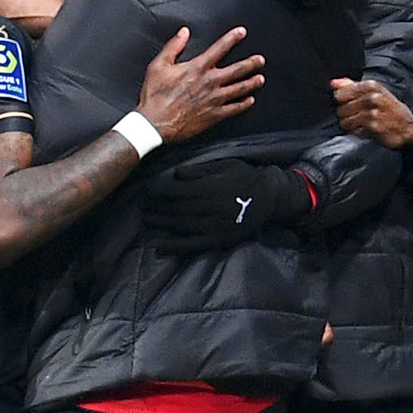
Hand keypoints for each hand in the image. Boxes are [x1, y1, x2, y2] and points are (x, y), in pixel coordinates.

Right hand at [136, 27, 265, 143]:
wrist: (155, 123)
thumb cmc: (155, 96)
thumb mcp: (158, 65)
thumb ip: (173, 46)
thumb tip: (184, 32)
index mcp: (197, 68)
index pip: (219, 49)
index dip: (232, 38)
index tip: (242, 32)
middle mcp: (209, 83)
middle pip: (237, 70)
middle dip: (250, 63)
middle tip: (260, 59)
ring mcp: (214, 100)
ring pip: (239, 89)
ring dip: (252, 83)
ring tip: (260, 78)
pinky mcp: (214, 116)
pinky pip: (234, 109)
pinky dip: (244, 104)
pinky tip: (250, 100)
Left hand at [141, 159, 312, 251]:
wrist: (270, 198)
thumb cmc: (245, 177)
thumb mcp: (225, 165)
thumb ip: (200, 170)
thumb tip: (176, 174)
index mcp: (211, 188)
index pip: (177, 191)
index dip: (159, 192)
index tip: (146, 190)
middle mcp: (211, 208)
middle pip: (175, 209)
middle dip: (156, 208)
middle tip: (141, 206)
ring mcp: (214, 227)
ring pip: (180, 226)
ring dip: (160, 225)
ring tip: (145, 221)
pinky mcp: (218, 241)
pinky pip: (192, 245)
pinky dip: (173, 246)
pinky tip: (158, 246)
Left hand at [331, 79, 412, 148]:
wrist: (407, 124)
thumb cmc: (387, 106)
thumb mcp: (373, 91)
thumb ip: (351, 85)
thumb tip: (332, 83)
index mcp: (370, 86)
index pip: (340, 93)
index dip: (342, 100)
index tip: (350, 102)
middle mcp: (371, 98)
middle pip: (341, 109)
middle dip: (346, 114)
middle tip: (358, 114)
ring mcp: (372, 113)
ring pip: (345, 121)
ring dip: (351, 124)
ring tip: (362, 122)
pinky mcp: (372, 127)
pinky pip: (353, 131)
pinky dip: (358, 132)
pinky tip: (367, 129)